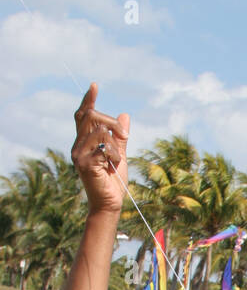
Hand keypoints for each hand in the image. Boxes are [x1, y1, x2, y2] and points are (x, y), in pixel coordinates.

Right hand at [70, 83, 128, 215]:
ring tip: (116, 160)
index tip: (94, 86)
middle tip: (125, 135)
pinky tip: (114, 166)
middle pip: (92, 117)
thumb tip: (125, 115)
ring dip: (115, 144)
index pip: (83, 116)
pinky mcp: (84, 163)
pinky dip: (114, 155)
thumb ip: (120, 136)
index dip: (88, 101)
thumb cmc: (113, 181)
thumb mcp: (119, 154)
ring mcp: (78, 154)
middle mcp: (77, 146)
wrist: (110, 204)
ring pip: (99, 131)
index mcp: (83, 142)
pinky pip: (104, 147)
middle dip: (111, 122)